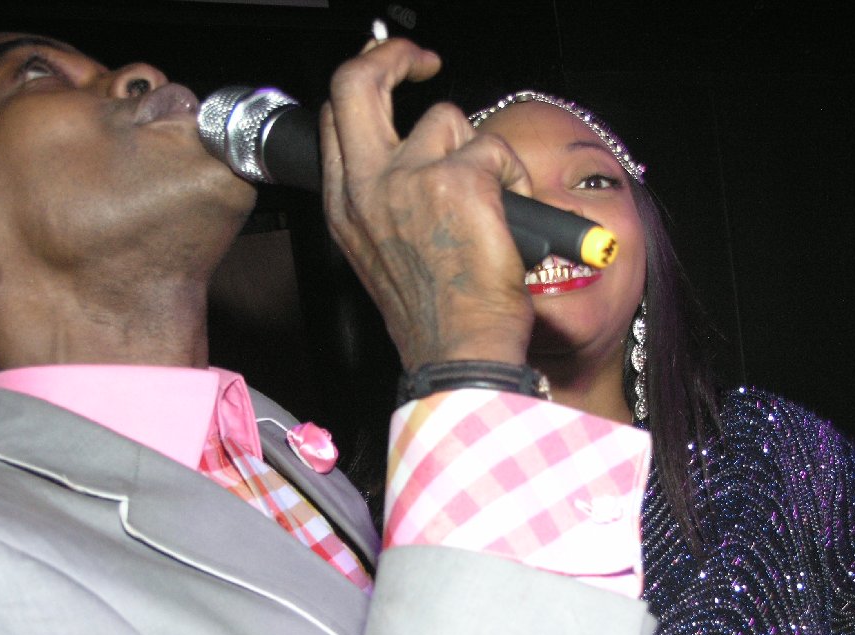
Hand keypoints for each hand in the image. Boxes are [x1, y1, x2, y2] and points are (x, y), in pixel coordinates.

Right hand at [320, 38, 534, 368]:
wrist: (459, 355)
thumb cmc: (436, 319)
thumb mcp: (386, 255)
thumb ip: (389, 201)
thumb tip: (425, 161)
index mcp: (346, 207)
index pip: (338, 117)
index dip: (366, 84)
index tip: (391, 75)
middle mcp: (367, 186)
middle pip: (359, 83)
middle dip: (392, 58)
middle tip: (422, 62)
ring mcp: (411, 179)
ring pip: (449, 121)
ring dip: (481, 154)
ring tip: (494, 206)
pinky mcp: (462, 181)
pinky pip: (497, 152)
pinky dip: (516, 181)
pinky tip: (511, 224)